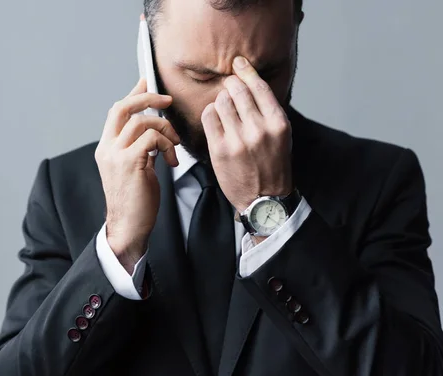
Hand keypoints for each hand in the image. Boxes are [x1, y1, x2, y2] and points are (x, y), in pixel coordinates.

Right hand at [95, 78, 179, 271]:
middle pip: (123, 107)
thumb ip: (141, 148)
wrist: (129, 227)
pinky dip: (166, 145)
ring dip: (164, 129)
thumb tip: (154, 130)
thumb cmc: (136, 201)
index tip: (147, 82)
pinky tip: (171, 161)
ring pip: (141, 121)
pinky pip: (151, 139)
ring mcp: (115, 155)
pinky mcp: (129, 163)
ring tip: (173, 145)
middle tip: (168, 101)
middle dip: (148, 98)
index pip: (117, 111)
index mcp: (107, 147)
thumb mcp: (137, 168)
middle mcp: (107, 148)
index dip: (133, 93)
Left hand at [201, 56, 292, 212]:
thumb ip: (267, 111)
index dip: (246, 70)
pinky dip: (210, 114)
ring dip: (220, 101)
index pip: (259, 86)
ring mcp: (239, 139)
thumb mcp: (281, 136)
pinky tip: (216, 120)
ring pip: (221, 101)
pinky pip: (209, 117)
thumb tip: (248, 83)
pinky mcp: (221, 149)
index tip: (238, 62)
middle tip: (229, 88)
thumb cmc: (272, 166)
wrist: (265, 199)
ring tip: (225, 111)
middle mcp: (259, 129)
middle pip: (237, 90)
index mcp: (278, 123)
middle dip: (231, 85)